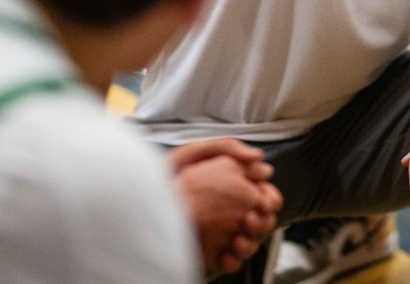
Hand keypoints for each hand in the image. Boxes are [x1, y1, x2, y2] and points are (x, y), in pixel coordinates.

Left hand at [170, 139, 281, 274]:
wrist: (140, 204)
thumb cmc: (163, 176)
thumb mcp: (194, 152)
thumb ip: (228, 147)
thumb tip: (259, 158)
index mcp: (229, 188)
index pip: (262, 194)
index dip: (269, 197)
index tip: (263, 198)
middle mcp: (228, 212)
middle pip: (262, 220)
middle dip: (263, 220)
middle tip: (250, 218)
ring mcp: (220, 234)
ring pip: (251, 242)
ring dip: (251, 241)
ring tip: (238, 236)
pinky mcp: (210, 254)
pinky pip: (231, 262)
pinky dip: (234, 258)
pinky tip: (227, 249)